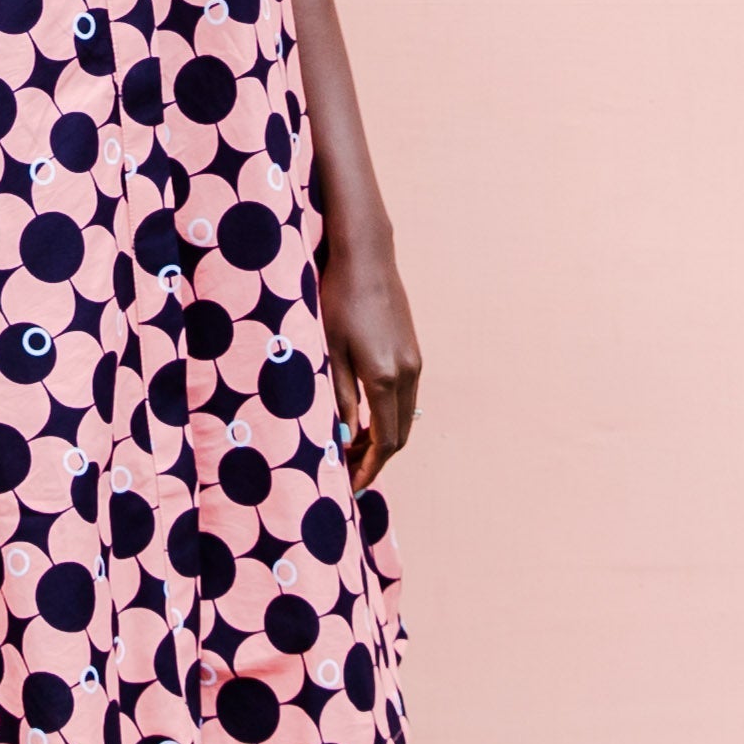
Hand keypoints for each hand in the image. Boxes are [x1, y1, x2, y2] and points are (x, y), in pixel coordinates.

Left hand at [321, 240, 421, 494]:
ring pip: (405, 416)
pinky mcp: (413, 350)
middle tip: (348, 469)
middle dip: (376, 458)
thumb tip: (341, 438)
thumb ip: (338, 397)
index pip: (384, 441)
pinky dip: (389, 415)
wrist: (366, 258)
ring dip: (383, 437)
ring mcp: (415, 360)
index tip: (352, 485)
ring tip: (351, 444)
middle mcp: (408, 373)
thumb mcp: (329, 351)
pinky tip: (364, 414)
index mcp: (384, 377)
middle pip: (399, 434)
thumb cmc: (338, 300)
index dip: (369, 468)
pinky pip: (406, 396)